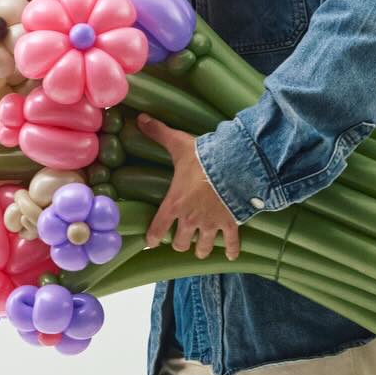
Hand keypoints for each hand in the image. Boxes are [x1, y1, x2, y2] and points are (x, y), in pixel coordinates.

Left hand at [137, 114, 241, 261]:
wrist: (234, 167)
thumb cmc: (203, 158)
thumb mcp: (179, 144)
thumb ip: (159, 133)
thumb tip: (140, 119)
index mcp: (175, 204)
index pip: (158, 228)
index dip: (153, 238)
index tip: (151, 242)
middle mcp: (190, 219)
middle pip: (181, 243)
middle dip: (180, 243)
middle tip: (181, 239)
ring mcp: (211, 224)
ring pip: (203, 247)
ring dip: (202, 249)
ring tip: (202, 248)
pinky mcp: (230, 223)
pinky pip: (232, 242)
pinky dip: (232, 250)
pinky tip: (231, 256)